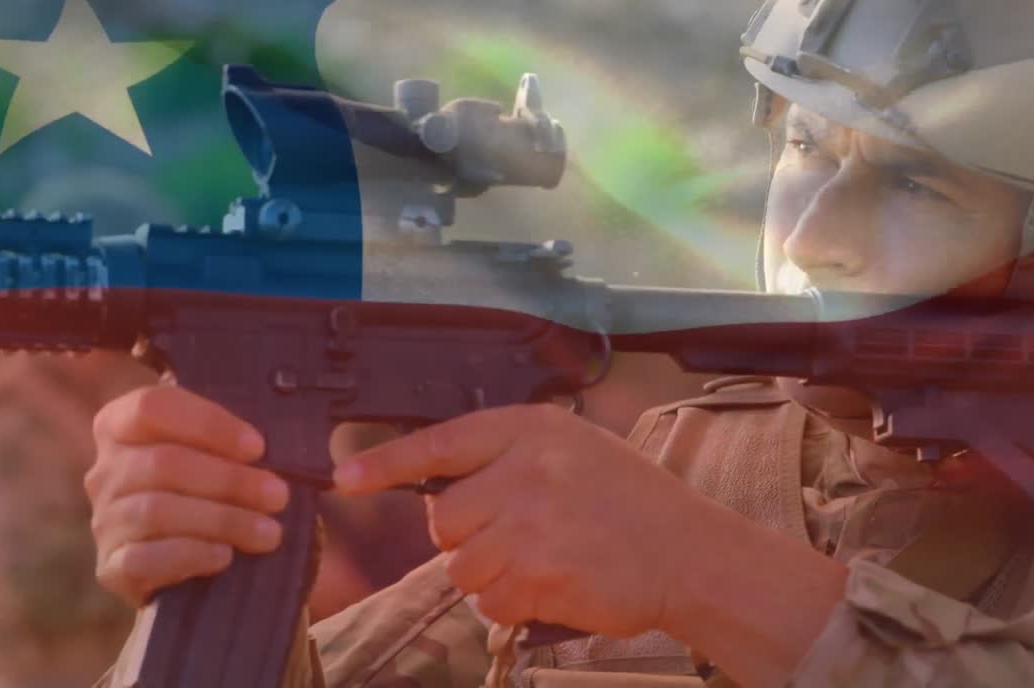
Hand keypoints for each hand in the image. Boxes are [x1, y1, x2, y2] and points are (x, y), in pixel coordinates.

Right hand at [84, 380, 288, 607]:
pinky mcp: (112, 567)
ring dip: (223, 520)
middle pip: (163, 463)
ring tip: (269, 532)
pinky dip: (191, 555)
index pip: (152, 407)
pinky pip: (145, 559)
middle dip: (230, 480)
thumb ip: (244, 444)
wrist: (190, 562)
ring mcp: (104, 521)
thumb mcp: (222, 454)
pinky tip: (225, 557)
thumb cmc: (212, 491)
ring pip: (158, 511)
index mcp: (122, 426)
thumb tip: (300, 459)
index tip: (258, 447)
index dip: (208, 424)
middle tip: (278, 496)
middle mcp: (104, 471)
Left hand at [333, 403, 733, 637]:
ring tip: (545, 560)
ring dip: (492, 575)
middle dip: (469, 537)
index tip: (344, 477)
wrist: (689, 553)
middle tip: (519, 535)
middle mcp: (525, 468)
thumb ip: (508, 460)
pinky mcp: (538, 572)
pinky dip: (513, 604)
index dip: (386, 463)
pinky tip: (555, 584)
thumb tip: (440, 497)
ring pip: (461, 566)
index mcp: (530, 429)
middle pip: (443, 519)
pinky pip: (489, 602)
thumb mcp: (571, 451)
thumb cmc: (628, 503)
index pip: (441, 443)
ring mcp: (530, 521)